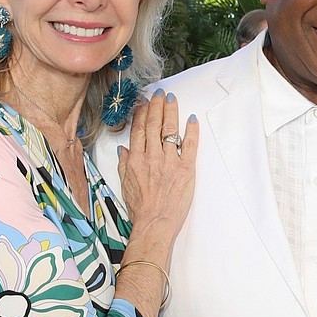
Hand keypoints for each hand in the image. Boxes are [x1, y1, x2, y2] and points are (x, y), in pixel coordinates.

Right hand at [118, 90, 198, 239]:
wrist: (155, 223)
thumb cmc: (140, 208)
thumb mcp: (125, 184)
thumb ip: (125, 164)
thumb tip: (124, 149)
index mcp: (137, 159)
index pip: (139, 129)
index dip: (142, 112)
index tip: (144, 101)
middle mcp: (152, 157)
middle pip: (154, 124)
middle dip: (157, 106)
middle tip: (160, 93)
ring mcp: (170, 161)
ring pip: (170, 130)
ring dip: (171, 112)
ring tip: (172, 99)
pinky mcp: (186, 169)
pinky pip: (190, 145)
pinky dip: (191, 131)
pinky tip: (192, 119)